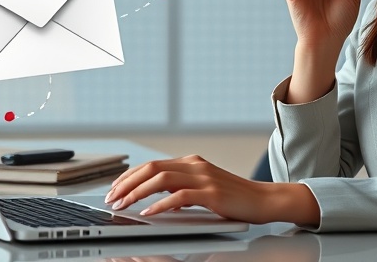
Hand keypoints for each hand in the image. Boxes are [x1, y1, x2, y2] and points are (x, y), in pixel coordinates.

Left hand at [103, 155, 318, 225]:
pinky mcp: (212, 193)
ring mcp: (204, 178)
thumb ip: (183, 189)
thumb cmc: (234, 198)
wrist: (264, 201)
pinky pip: (179, 197)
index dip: (130, 177)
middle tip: (112, 198)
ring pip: (161, 179)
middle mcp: (195, 165)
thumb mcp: (204, 189)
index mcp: (192, 162)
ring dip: (137, 193)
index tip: (115, 189)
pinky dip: (160, 205)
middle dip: (127, 183)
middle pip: (152, 169)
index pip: (152, 165)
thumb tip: (157, 200)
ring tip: (123, 205)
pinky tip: (148, 214)